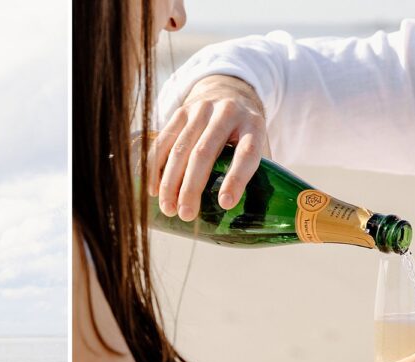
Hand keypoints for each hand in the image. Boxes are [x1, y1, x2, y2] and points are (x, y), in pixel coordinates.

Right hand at [149, 75, 269, 220]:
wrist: (227, 91)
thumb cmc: (244, 132)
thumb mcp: (260, 144)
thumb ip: (258, 172)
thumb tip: (247, 216)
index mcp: (254, 124)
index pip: (246, 152)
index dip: (236, 179)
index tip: (225, 204)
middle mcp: (227, 112)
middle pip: (204, 152)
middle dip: (192, 187)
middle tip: (186, 215)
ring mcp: (201, 109)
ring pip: (180, 149)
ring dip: (171, 183)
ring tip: (168, 209)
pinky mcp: (180, 111)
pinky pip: (163, 142)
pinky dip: (155, 168)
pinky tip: (154, 190)